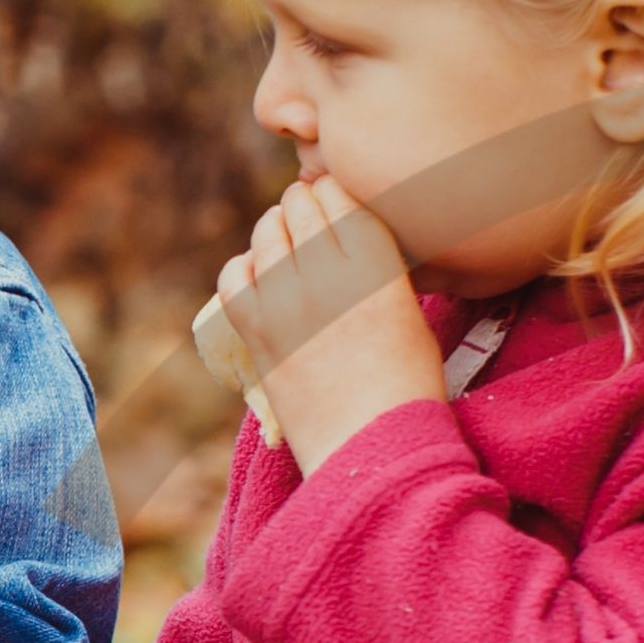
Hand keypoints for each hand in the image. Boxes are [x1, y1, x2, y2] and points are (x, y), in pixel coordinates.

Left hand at [209, 171, 446, 474]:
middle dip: (303, 207)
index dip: (334, 193)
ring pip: (264, 231)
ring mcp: (284, 299)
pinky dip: (245, 269)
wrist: (373, 450)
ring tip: (288, 253)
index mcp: (376, 262)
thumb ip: (377, 267)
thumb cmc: (406, 387)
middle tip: (311, 227)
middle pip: (298, 203)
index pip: (339, 192)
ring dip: (275, 233)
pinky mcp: (255, 329)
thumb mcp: (410, 312)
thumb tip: (348, 236)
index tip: (335, 206)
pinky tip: (261, 281)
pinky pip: (233, 274)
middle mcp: (327, 271)